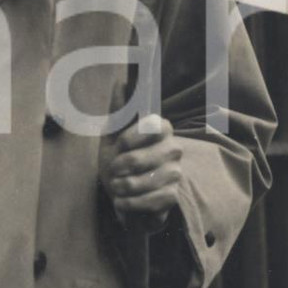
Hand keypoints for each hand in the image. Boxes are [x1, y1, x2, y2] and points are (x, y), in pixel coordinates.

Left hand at [99, 113, 182, 231]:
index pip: (151, 126)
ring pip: (141, 182)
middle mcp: (173, 149)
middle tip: (113, 171)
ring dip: (121, 187)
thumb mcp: (111, 136)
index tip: (118, 147)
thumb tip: (120, 83)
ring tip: (117, 187)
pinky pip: (148, 201)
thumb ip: (117, 111)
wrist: (122, 195)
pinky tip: (122, 202)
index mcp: (161, 128)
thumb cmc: (118, 162)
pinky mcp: (172, 196)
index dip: (128, 139)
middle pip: (139, 158)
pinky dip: (129, 203)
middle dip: (117, 168)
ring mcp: (175, 173)